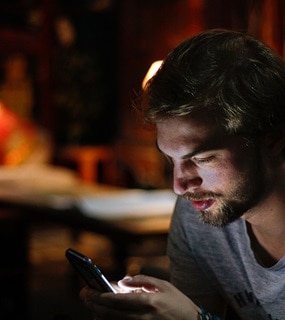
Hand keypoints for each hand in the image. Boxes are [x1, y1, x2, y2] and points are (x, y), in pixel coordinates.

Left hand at [80, 274, 200, 319]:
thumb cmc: (179, 304)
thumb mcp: (164, 286)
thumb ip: (143, 281)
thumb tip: (123, 281)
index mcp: (149, 301)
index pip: (118, 299)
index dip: (100, 296)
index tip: (88, 291)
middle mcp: (144, 317)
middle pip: (112, 313)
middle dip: (94, 304)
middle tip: (84, 297)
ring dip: (99, 315)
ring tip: (91, 307)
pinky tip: (104, 317)